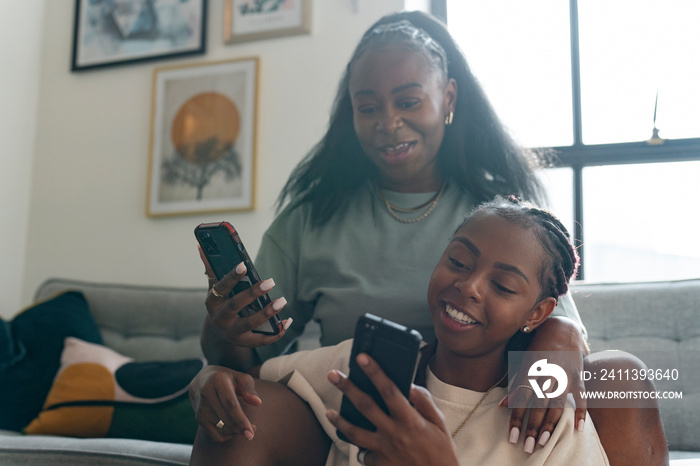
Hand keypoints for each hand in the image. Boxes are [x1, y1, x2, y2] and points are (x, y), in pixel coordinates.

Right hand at [188, 365, 260, 441]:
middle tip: (253, 430)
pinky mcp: (199, 418)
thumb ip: (249, 389)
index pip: (230, 404)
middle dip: (241, 428)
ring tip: (246, 427)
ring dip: (236, 432)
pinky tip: (234, 429)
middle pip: (227, 418)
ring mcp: (201, 407)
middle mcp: (207, 393)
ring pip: (222, 428)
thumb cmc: (228, 379)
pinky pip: (215, 435)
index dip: (241, 419)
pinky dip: (227, 436)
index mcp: (218, 381)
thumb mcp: (240, 378)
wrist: (203, 380)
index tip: (251, 431)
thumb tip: (258, 402)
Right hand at [200, 246, 290, 348]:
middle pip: (237, 305)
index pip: (221, 288)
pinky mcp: (245, 342)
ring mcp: (233, 332)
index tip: (244, 266)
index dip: (232, 277)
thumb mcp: (214, 288)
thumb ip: (211, 269)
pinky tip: (287, 321)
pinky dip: (276, 331)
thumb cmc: (220, 303)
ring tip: (282, 300)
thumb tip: (202, 246)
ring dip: (267, 312)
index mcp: (213, 302)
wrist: (218, 333)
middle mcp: (221, 318)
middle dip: (253, 293)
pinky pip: (262, 339)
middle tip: (271, 281)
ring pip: (251, 323)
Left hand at [326, 354, 458, 465]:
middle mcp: (394, 434)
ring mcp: (384, 450)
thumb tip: (408, 384)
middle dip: (347, 388)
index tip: (362, 357)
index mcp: (410, 420)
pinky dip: (359, 447)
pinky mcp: (380, 465)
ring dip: (340, 421)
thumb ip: (424, 401)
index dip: (375, 372)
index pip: (389, 390)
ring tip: (328, 413)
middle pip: (365, 406)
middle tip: (333, 374)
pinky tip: (355, 441)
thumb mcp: (439, 423)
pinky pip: (363, 454)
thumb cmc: (441, 451)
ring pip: (355, 433)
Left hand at [502, 317, 587, 452]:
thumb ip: (515, 385)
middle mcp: (546, 374)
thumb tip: (501, 406)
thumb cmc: (538, 348)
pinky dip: (580, 412)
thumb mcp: (523, 362)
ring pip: (556, 404)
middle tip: (527, 447)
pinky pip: (581, 397)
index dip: (516, 419)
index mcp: (530, 370)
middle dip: (532, 427)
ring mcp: (563, 375)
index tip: (512, 437)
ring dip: (550, 425)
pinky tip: (578, 429)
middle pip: (538, 405)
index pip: (521, 399)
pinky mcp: (578, 376)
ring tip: (543, 443)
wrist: (562, 328)